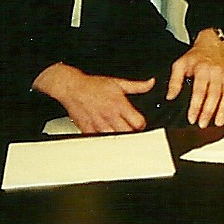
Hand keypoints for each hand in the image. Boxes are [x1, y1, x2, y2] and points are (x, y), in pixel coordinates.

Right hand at [32, 63, 155, 133]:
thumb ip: (137, 86)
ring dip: (119, 137)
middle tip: (130, 129)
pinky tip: (106, 135)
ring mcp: (99, 124)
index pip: (138, 122)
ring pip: (115, 139)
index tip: (139, 123)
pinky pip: (99, 141)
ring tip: (119, 132)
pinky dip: (104, 140)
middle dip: (132, 132)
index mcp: (120, 105)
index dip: (141, 124)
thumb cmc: (93, 86)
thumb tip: (151, 83)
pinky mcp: (88, 129)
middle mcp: (110, 116)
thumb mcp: (118, 83)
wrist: (72, 88)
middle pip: (128, 133)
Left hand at [166, 32, 223, 126]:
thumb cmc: (196, 56)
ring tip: (219, 122)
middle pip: (214, 95)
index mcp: (202, 69)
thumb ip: (174, 81)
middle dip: (209, 112)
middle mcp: (217, 72)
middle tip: (203, 124)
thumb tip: (170, 96)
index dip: (196, 106)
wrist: (212, 45)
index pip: (199, 91)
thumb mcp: (180, 65)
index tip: (192, 118)